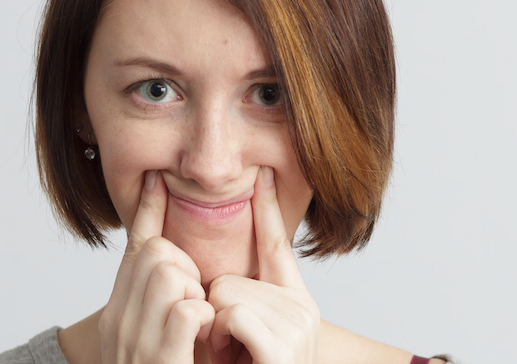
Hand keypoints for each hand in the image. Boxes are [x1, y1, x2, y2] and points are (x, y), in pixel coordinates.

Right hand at [99, 170, 215, 363]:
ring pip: (170, 272)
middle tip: (195, 300)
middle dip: (184, 265)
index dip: (149, 212)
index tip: (160, 181)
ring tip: (200, 321)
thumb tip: (184, 274)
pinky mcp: (158, 361)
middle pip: (154, 253)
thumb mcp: (158, 341)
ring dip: (195, 290)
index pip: (132, 249)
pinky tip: (204, 332)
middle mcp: (117, 325)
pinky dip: (202, 314)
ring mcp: (134, 344)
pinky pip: (186, 309)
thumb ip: (164, 305)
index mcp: (118, 315)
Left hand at [207, 166, 319, 363]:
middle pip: (230, 276)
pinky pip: (232, 314)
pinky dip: (221, 338)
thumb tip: (213, 276)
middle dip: (214, 312)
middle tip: (226, 349)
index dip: (267, 207)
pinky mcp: (285, 348)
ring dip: (214, 331)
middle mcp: (303, 310)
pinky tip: (233, 360)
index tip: (261, 171)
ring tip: (230, 359)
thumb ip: (236, 303)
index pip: (276, 243)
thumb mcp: (238, 338)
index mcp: (293, 302)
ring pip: (226, 293)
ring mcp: (298, 328)